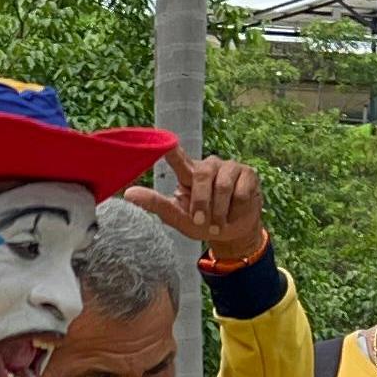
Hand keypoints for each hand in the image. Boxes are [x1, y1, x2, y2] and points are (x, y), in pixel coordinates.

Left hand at [122, 151, 266, 264]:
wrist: (234, 233)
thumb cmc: (203, 223)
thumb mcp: (179, 218)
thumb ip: (156, 205)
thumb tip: (128, 193)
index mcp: (189, 173)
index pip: (178, 156)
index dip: (172, 149)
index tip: (164, 143)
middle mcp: (209, 165)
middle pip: (202, 175)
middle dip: (201, 202)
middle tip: (200, 222)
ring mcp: (230, 167)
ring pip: (223, 186)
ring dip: (219, 211)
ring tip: (218, 223)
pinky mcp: (248, 174)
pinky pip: (240, 192)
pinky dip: (236, 210)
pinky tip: (235, 212)